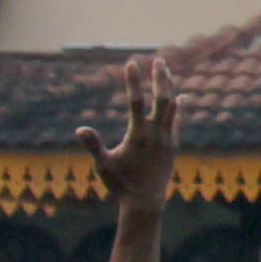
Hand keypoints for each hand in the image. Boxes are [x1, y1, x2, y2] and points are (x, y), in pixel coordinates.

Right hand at [82, 57, 178, 207]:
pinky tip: (180, 97)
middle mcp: (156, 134)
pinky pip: (177, 121)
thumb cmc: (120, 184)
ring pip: (173, 108)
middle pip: (163, 98)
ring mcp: (167, 139)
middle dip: (160, 78)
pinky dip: (178, 107)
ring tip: (167, 72)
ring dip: (170, 88)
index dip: (133, 81)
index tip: (131, 63)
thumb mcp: (103, 165)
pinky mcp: (173, 146)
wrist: (145, 202)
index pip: (136, 101)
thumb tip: (80, 129)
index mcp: (138, 135)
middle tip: (159, 59)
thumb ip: (94, 145)